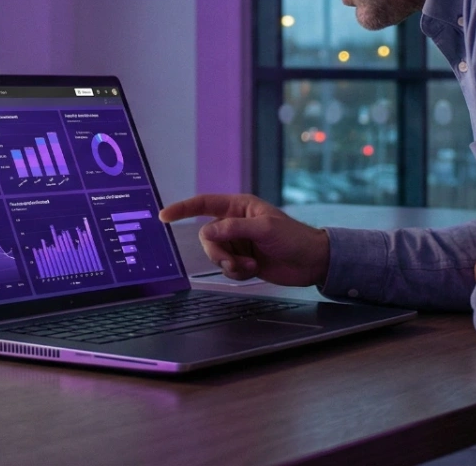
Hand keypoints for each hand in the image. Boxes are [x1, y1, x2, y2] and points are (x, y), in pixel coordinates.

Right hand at [159, 194, 329, 286]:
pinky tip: (254, 269)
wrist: (312, 262)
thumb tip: (206, 231)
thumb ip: (233, 228)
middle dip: (217, 252)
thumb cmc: (294, 237)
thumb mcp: (264, 229)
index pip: (204, 204)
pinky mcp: (243, 260)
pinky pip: (227, 268)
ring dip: (230, 264)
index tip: (164, 216)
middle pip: (208, 237)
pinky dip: (238, 272)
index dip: (183, 209)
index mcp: (239, 207)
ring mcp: (238, 243)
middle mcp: (235, 223)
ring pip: (216, 255)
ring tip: (250, 265)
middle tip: (232, 261)